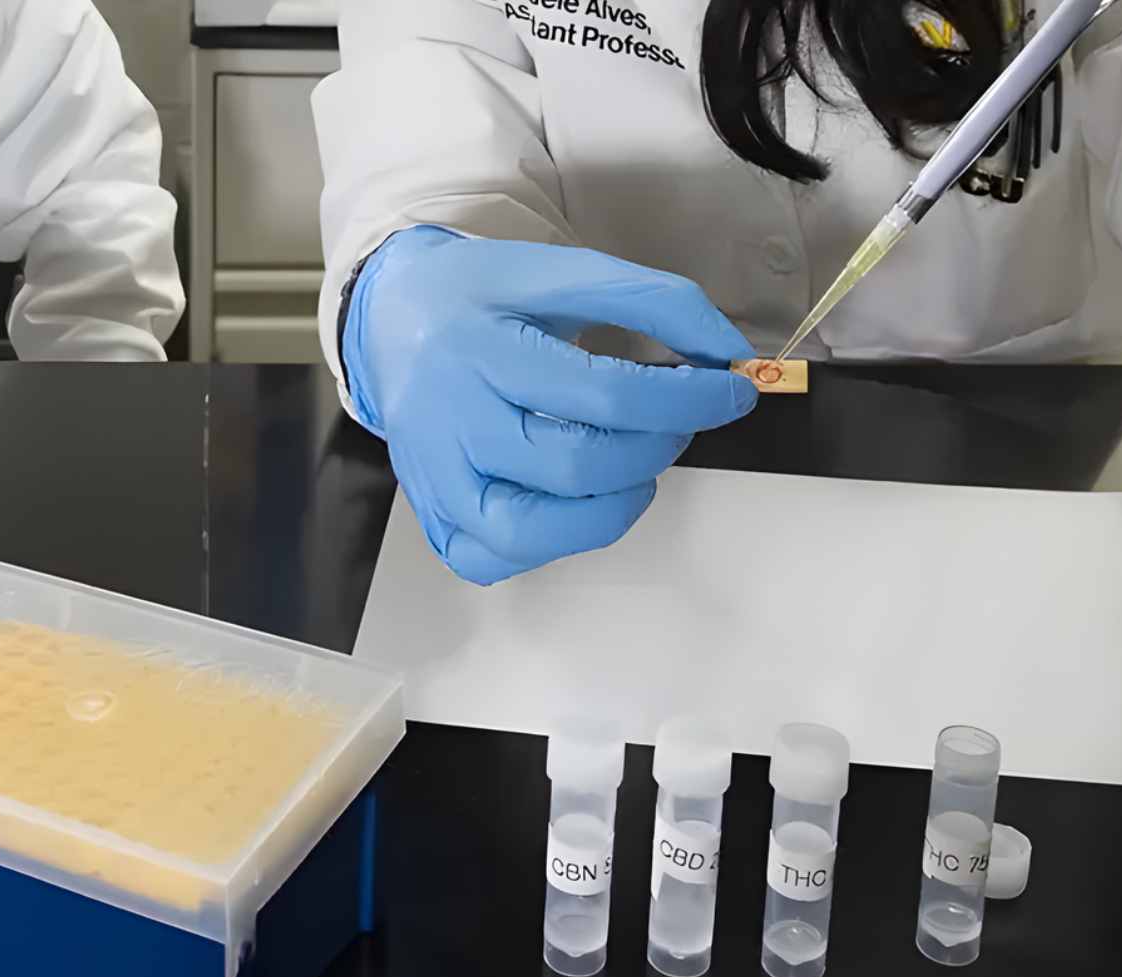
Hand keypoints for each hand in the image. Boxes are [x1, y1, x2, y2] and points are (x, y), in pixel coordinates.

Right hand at [342, 226, 758, 583]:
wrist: (390, 315)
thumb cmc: (481, 297)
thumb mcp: (565, 271)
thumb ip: (653, 301)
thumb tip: (726, 350)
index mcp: (480, 346)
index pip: (606, 394)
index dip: (688, 400)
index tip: (731, 390)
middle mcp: (446, 418)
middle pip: (575, 466)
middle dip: (654, 448)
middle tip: (673, 421)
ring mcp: (433, 476)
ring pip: (529, 531)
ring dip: (611, 507)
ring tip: (632, 466)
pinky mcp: (432, 513)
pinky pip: (493, 558)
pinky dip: (552, 541)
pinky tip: (577, 498)